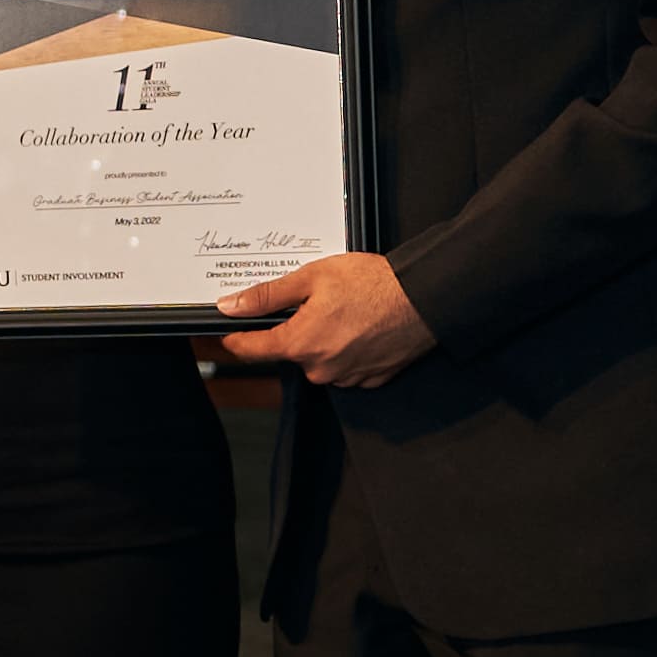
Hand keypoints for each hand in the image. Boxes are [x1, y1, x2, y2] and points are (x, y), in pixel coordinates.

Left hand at [216, 252, 435, 388]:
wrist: (425, 298)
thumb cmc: (374, 285)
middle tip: (316, 303)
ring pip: (319, 359)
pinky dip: (348, 349)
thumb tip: (232, 306)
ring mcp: (347, 377)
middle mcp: (320, 369)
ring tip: (345, 312)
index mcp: (300, 344)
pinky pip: (346, 365)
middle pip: (290, 351)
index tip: (230, 332)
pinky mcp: (370, 379)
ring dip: (324, 339)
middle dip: (296, 328)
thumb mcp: (311, 278)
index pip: (252, 350)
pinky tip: (361, 327)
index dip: (237, 338)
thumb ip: (267, 296)